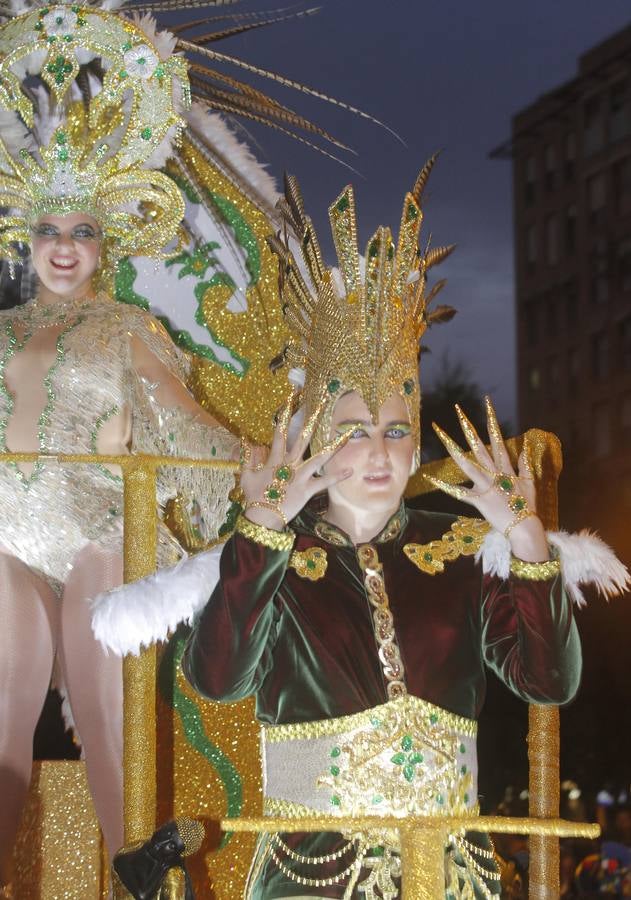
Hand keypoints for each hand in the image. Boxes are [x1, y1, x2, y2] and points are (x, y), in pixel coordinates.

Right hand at [239, 393, 354, 530]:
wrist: (262, 517)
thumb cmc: (254, 497)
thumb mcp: (246, 475)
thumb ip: (246, 457)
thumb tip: (243, 438)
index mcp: (275, 459)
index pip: (280, 432)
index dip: (285, 414)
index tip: (291, 398)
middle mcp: (290, 464)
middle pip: (303, 438)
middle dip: (312, 421)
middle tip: (322, 405)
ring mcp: (300, 476)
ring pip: (319, 458)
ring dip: (333, 447)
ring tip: (346, 436)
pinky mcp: (308, 490)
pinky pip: (325, 482)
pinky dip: (337, 477)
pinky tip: (350, 470)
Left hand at [426, 397, 548, 560]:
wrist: (525, 528)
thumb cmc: (527, 508)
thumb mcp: (530, 483)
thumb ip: (525, 465)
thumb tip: (526, 448)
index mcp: (506, 467)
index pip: (497, 437)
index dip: (491, 419)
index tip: (486, 402)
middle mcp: (495, 472)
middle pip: (479, 445)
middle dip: (468, 426)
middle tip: (457, 408)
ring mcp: (486, 485)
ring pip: (467, 462)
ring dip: (453, 447)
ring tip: (440, 433)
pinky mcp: (479, 500)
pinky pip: (459, 492)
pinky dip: (444, 486)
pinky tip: (431, 479)